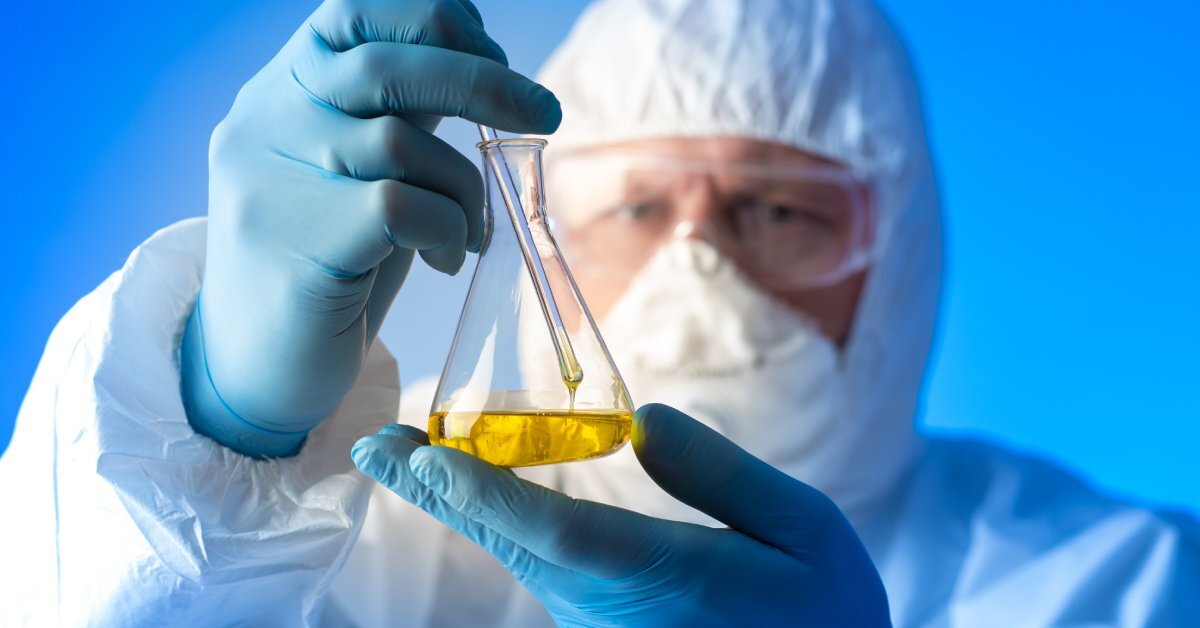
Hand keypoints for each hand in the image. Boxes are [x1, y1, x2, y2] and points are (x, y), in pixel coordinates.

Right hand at [180, 0, 560, 456]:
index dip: (435, 17)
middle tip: (545, 114)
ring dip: (465, 189)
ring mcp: (269, 178)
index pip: (354, 8)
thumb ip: (399, 113)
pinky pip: (401, 207)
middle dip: (484, 83)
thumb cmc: (329, 260)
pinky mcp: (294, 240)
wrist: (256, 366)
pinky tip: (447, 259)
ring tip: (469, 232)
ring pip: (400, 144)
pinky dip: (447, 229)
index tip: (492, 50)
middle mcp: (264, 119)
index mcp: (282, 88)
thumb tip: (484, 64)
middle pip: (385, 67)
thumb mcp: (359, 168)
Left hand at [351, 404, 890, 625]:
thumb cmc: (824, 611)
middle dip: (438, 491)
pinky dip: (494, 518)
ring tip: (400, 454)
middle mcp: (611, 605)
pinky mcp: (601, 623)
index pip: (556, 533)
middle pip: (511, 543)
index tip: (424, 458)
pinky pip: (539, 562)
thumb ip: (724, 475)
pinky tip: (466, 484)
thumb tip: (643, 421)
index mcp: (663, 578)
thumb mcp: (804, 532)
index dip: (483, 494)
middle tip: (374, 447)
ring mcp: (600, 621)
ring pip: (518, 553)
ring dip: (459, 500)